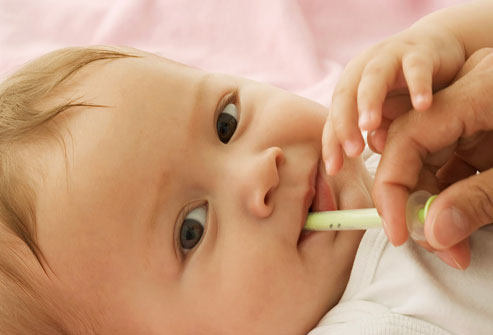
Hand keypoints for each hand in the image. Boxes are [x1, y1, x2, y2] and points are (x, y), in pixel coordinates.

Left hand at [323, 22, 463, 173]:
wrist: (438, 48)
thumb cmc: (405, 89)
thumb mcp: (390, 114)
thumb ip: (381, 130)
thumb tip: (377, 146)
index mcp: (351, 89)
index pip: (335, 119)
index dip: (332, 144)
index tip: (334, 170)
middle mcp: (363, 71)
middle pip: (345, 97)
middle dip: (345, 125)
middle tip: (352, 152)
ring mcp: (389, 58)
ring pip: (373, 78)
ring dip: (369, 102)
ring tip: (369, 127)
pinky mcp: (419, 51)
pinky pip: (416, 67)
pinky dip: (418, 85)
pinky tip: (423, 107)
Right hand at [372, 48, 492, 268]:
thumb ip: (480, 202)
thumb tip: (432, 231)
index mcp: (483, 88)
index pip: (410, 135)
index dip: (393, 184)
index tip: (398, 230)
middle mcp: (471, 95)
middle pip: (413, 148)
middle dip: (414, 201)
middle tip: (431, 244)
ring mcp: (476, 114)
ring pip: (429, 161)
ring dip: (433, 207)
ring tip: (453, 246)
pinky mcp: (483, 133)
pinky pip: (451, 166)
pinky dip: (451, 200)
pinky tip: (461, 229)